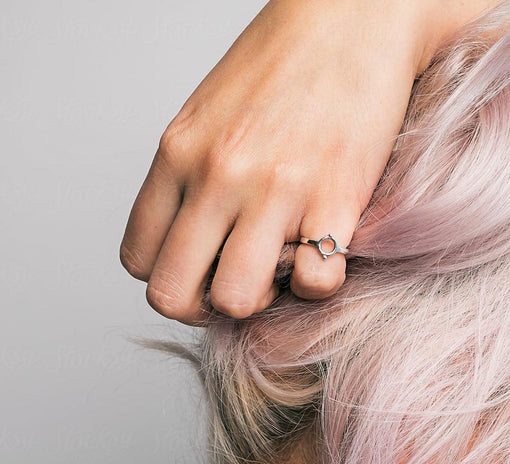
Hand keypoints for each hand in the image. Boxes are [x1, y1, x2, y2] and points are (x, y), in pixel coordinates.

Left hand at [119, 0, 495, 325]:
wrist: (358, 14)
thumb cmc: (283, 65)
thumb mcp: (207, 115)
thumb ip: (188, 178)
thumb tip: (191, 247)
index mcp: (178, 153)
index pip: (138, 260)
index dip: (169, 278)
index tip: (200, 268)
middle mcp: (217, 174)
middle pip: (172, 294)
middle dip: (202, 306)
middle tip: (235, 283)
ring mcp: (274, 188)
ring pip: (235, 300)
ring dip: (259, 300)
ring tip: (281, 268)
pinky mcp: (336, 197)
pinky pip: (314, 285)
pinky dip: (321, 285)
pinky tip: (327, 253)